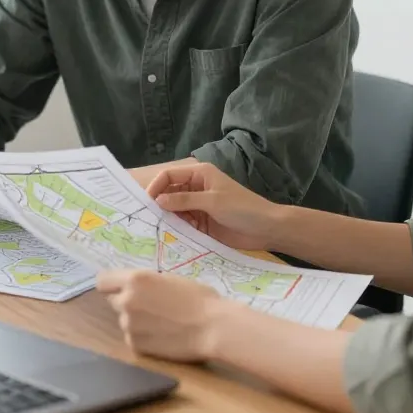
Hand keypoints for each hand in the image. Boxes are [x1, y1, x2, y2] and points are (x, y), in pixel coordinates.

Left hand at [96, 269, 224, 361]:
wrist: (213, 327)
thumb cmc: (198, 298)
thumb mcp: (168, 279)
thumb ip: (145, 284)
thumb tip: (134, 288)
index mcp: (135, 279)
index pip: (103, 281)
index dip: (112, 284)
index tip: (120, 288)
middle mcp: (126, 301)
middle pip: (112, 300)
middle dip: (125, 302)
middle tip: (148, 307)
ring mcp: (128, 325)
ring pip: (123, 320)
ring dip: (135, 321)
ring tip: (161, 323)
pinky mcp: (135, 346)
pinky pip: (132, 338)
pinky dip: (143, 337)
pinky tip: (162, 336)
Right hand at [147, 162, 277, 250]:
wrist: (266, 229)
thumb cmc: (242, 208)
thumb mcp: (212, 201)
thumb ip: (184, 200)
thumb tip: (158, 200)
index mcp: (199, 174)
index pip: (169, 175)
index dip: (156, 186)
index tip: (146, 203)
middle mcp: (196, 188)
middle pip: (170, 193)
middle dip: (160, 204)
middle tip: (148, 219)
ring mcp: (198, 206)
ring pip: (175, 210)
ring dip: (168, 219)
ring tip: (161, 230)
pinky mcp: (202, 223)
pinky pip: (183, 224)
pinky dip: (177, 229)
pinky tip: (174, 237)